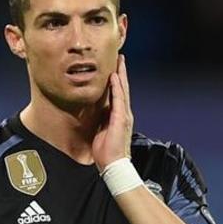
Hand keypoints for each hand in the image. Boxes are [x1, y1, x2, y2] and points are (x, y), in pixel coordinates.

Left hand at [93, 54, 132, 170]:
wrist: (114, 165)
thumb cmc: (107, 152)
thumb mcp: (102, 132)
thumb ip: (102, 121)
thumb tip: (98, 113)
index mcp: (119, 117)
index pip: (119, 95)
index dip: (117, 81)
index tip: (115, 68)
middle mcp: (124, 114)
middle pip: (123, 89)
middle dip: (122, 73)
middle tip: (120, 58)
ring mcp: (124, 116)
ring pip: (123, 91)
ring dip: (121, 75)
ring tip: (119, 62)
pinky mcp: (121, 119)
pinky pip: (118, 99)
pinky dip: (117, 88)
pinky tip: (114, 77)